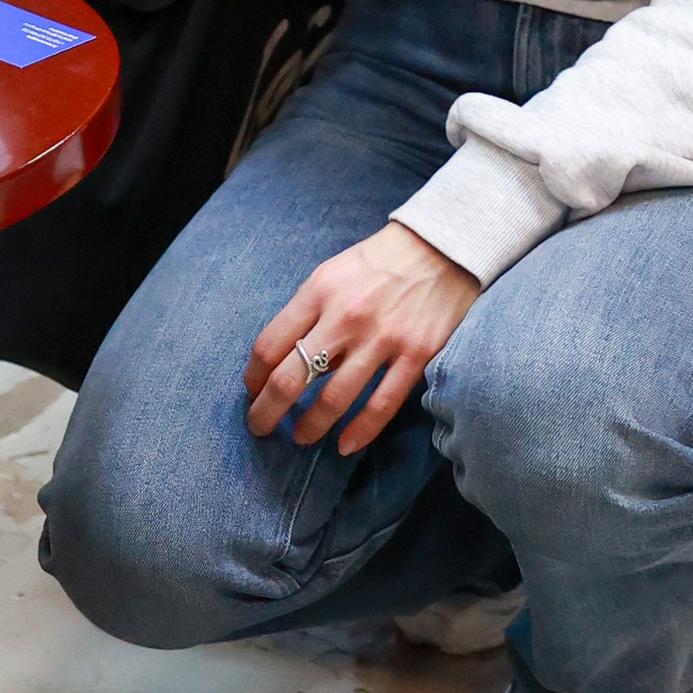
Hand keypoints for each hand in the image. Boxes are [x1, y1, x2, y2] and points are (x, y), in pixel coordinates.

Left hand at [247, 222, 481, 454]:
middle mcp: (346, 316)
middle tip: (260, 427)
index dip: (254, 377)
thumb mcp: (331, 274)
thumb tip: (282, 359)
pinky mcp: (415, 354)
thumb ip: (306, 311)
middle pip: (291, 377)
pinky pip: (382, 404)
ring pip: (334, 399)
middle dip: (267, 411)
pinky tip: (345, 445)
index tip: (252, 392)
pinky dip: (360, 432)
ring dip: (311, 426)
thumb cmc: (377, 262)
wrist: (441, 247)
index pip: (270, 345)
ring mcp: (382, 337)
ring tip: (301, 438)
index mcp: (319, 291)